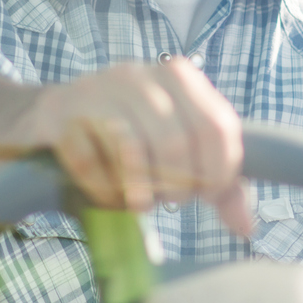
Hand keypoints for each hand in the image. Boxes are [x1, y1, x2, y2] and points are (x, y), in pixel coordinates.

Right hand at [21, 59, 249, 236]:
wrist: (56, 119)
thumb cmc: (128, 137)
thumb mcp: (178, 149)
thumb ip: (218, 182)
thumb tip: (247, 226)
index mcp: (177, 76)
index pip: (218, 124)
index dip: (220, 170)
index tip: (209, 193)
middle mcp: (139, 75)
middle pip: (177, 141)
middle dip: (179, 184)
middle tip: (172, 201)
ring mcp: (97, 90)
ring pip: (133, 149)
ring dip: (142, 189)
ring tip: (142, 201)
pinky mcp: (61, 114)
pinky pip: (91, 161)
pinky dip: (105, 190)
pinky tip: (110, 195)